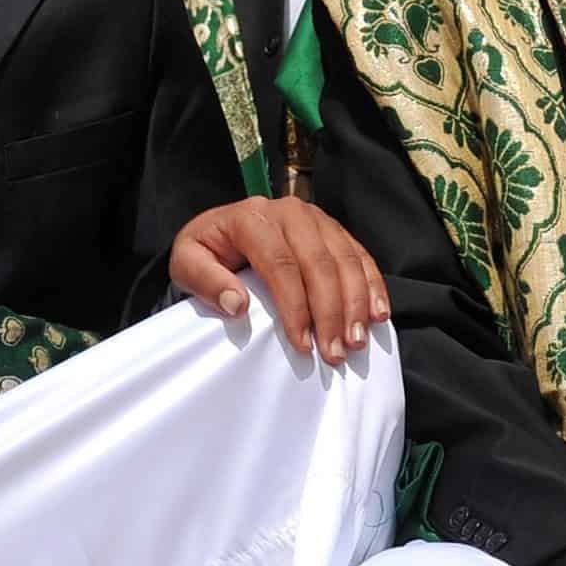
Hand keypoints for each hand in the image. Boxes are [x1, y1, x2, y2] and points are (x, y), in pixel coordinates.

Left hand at [167, 198, 388, 359]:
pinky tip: (379, 315)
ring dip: (356, 304)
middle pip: (319, 264)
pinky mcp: (333, 230)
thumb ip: (206, 281)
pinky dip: (372, 286)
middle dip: (330, 312)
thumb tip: (236, 304)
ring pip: (345, 260)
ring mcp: (316, 218)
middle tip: (335, 353)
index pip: (280, 264)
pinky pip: (360, 256)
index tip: (302, 344)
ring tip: (356, 341)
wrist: (220, 230)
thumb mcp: (187, 263)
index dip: (294, 307)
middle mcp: (290, 212)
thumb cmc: (206, 251)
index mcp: (252, 217)